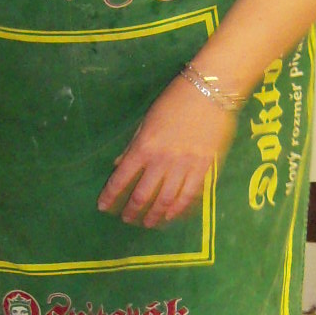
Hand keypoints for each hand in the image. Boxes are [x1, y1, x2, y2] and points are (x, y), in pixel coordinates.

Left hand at [99, 75, 235, 227]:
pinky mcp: (205, 170)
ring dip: (154, 215)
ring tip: (148, 223)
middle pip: (142, 195)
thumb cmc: (176, 100)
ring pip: (165, 201)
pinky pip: (189, 197)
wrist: (212, 91)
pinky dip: (178, 210)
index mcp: (144, 147)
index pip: (121, 178)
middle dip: (132, 211)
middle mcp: (161, 161)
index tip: (103, 207)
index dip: (110, 195)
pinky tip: (171, 216)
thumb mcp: (147, 120)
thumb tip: (118, 165)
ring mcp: (184, 167)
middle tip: (127, 219)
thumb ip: (133, 145)